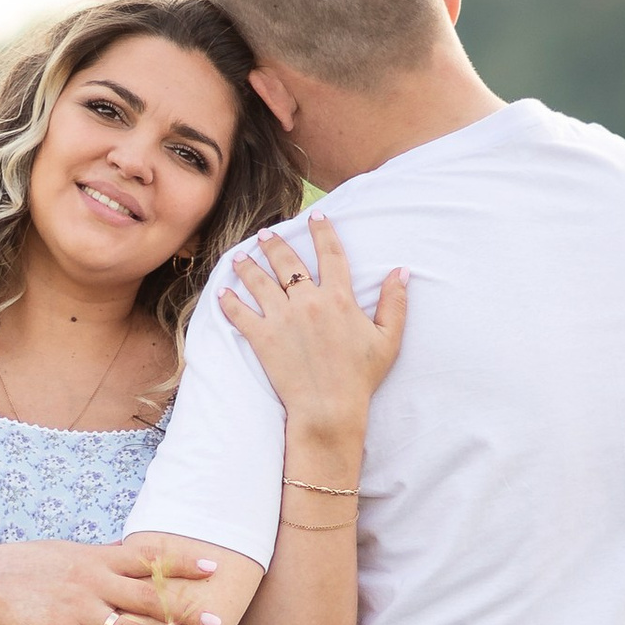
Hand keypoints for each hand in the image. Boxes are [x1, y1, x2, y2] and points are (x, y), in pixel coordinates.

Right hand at [0, 536, 225, 624]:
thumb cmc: (24, 565)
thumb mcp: (66, 553)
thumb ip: (99, 556)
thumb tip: (122, 551)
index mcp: (98, 559)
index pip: (149, 558)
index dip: (182, 562)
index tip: (213, 565)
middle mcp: (95, 581)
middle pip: (148, 596)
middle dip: (182, 610)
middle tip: (214, 622)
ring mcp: (78, 607)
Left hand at [220, 215, 406, 450]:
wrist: (329, 408)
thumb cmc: (361, 377)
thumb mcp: (388, 339)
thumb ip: (394, 303)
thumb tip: (402, 271)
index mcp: (339, 298)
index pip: (330, 253)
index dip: (322, 231)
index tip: (315, 216)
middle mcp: (308, 301)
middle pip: (287, 261)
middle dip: (275, 243)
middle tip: (266, 234)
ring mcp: (282, 318)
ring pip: (259, 281)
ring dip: (248, 265)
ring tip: (240, 257)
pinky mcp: (262, 338)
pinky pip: (240, 313)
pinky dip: (229, 301)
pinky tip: (222, 291)